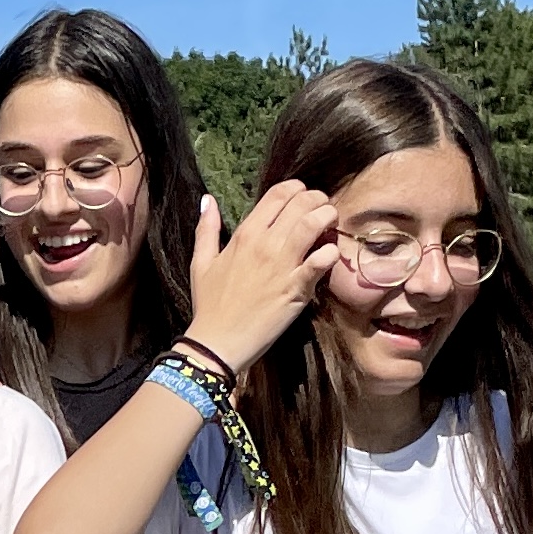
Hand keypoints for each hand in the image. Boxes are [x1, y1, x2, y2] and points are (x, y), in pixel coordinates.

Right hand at [183, 183, 340, 375]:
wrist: (216, 344)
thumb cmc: (209, 305)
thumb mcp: (201, 263)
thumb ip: (206, 229)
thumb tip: (208, 200)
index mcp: (245, 234)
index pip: (279, 194)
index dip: (297, 189)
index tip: (302, 198)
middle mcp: (265, 244)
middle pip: (302, 203)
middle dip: (318, 200)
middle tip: (322, 210)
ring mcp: (282, 265)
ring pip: (315, 223)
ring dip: (328, 218)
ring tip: (330, 225)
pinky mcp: (296, 289)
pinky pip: (323, 260)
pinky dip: (331, 253)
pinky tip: (329, 256)